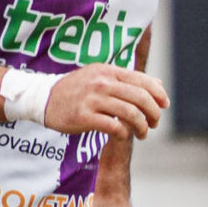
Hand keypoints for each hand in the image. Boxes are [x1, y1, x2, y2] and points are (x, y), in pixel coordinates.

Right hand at [44, 65, 167, 138]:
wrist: (43, 99)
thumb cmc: (77, 90)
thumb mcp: (101, 77)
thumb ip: (129, 80)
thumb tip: (159, 84)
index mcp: (108, 71)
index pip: (142, 80)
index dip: (158, 94)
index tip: (164, 106)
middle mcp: (102, 82)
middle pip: (141, 98)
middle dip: (154, 113)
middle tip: (154, 124)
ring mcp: (92, 99)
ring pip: (131, 113)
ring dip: (142, 127)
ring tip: (143, 133)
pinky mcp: (84, 117)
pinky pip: (114, 127)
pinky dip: (125, 133)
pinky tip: (124, 136)